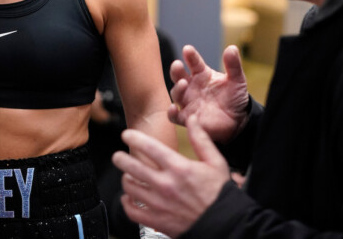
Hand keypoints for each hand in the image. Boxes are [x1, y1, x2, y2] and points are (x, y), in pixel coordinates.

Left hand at [112, 116, 230, 236]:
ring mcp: (159, 204)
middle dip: (121, 159)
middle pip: (133, 167)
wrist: (224, 223)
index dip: (134, 138)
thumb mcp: (215, 161)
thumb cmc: (220, 193)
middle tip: (118, 156)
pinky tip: (129, 197)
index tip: (126, 135)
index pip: (149, 148)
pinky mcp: (156, 220)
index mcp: (179, 168)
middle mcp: (166, 185)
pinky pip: (132, 211)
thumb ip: (201, 139)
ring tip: (127, 175)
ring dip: (125, 179)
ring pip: (130, 188)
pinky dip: (126, 203)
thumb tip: (192, 119)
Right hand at [168, 45, 248, 142]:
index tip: (187, 49)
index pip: (194, 62)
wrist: (238, 120)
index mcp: (202, 74)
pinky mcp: (187, 118)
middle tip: (177, 65)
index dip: (190, 55)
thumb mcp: (237, 80)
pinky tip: (173, 108)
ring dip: (177, 89)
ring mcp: (188, 102)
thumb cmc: (235, 97)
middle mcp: (191, 86)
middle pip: (179, 75)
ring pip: (176, 94)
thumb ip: (233, 65)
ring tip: (183, 84)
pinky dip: (171, 113)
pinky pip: (175, 116)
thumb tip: (232, 48)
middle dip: (176, 70)